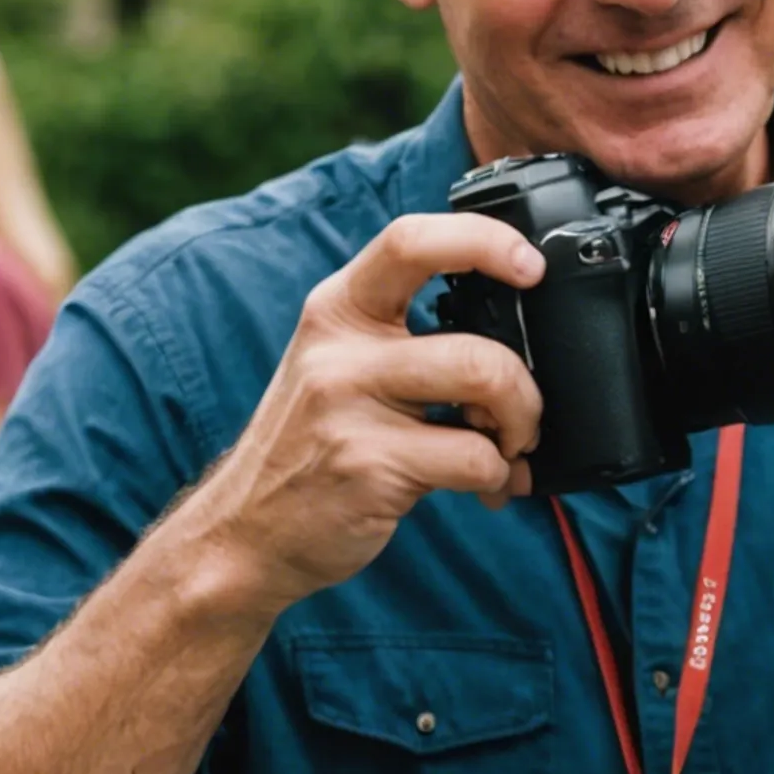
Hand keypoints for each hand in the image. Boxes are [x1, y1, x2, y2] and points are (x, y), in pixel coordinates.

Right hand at [182, 213, 545, 615]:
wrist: (244, 531)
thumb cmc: (311, 446)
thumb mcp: (339, 367)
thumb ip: (406, 339)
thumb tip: (517, 344)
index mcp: (338, 311)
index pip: (412, 242)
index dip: (484, 242)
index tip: (529, 267)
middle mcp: (340, 352)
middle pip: (475, 343)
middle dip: (525, 389)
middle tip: (520, 419)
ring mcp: (350, 409)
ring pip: (484, 387)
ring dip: (519, 428)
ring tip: (505, 451)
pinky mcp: (369, 467)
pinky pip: (474, 460)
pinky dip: (496, 478)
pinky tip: (480, 489)